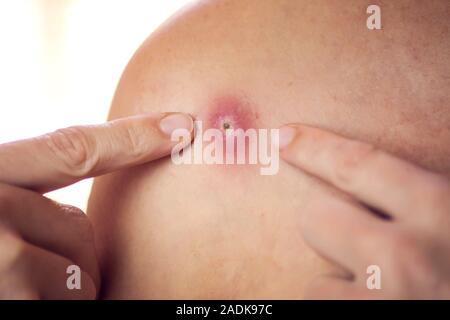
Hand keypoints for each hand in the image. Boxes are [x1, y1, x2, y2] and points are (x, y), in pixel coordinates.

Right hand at [0, 112, 192, 298]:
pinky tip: (22, 301)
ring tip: (15, 288)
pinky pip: (74, 304)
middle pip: (79, 228)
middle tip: (18, 262)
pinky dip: (56, 306)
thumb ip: (27, 198)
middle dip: (63, 252)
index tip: (183, 127)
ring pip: (80, 275)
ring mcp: (3, 260)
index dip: (132, 139)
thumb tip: (82, 215)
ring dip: (59, 287)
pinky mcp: (16, 305)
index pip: (72, 149)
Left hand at [278, 124, 449, 298]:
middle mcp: (406, 260)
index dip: (313, 147)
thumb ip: (429, 194)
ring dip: (340, 288)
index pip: (355, 165)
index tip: (282, 137)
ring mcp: (382, 304)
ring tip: (380, 292)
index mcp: (441, 212)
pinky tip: (377, 307)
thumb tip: (388, 171)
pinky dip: (345, 310)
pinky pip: (323, 312)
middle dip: (329, 226)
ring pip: (316, 285)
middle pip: (315, 219)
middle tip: (361, 241)